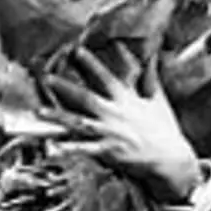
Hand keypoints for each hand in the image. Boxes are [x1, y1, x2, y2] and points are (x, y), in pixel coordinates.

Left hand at [39, 44, 201, 202]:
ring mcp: (110, 134)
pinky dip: (68, 149)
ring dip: (58, 117)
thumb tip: (153, 55)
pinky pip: (84, 150)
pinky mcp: (109, 152)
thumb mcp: (158, 100)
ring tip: (39, 110)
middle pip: (85, 98)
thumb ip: (150, 77)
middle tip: (46, 77)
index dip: (92, 63)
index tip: (77, 50)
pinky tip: (51, 148)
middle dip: (65, 87)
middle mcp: (115, 114)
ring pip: (78, 123)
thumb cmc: (165, 130)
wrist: (172, 161)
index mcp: (126, 100)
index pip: (106, 77)